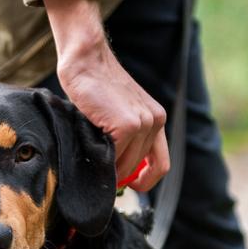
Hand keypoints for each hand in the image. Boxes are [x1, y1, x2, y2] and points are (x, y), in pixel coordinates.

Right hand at [43, 0, 168, 190]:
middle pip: (139, 167)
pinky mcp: (127, 124)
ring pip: (126, 165)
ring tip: (92, 155)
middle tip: (100, 171)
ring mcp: (143, 123)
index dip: (146, 181)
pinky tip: (90, 147)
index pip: (161, 164)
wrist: (86, 60)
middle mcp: (155, 121)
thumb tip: (116, 170)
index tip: (130, 187)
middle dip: (120, 174)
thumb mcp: (119, 112)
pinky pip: (114, 156)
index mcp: (156, 119)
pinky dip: (102, 159)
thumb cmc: (95, 86)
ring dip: (109, 167)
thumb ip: (124, 138)